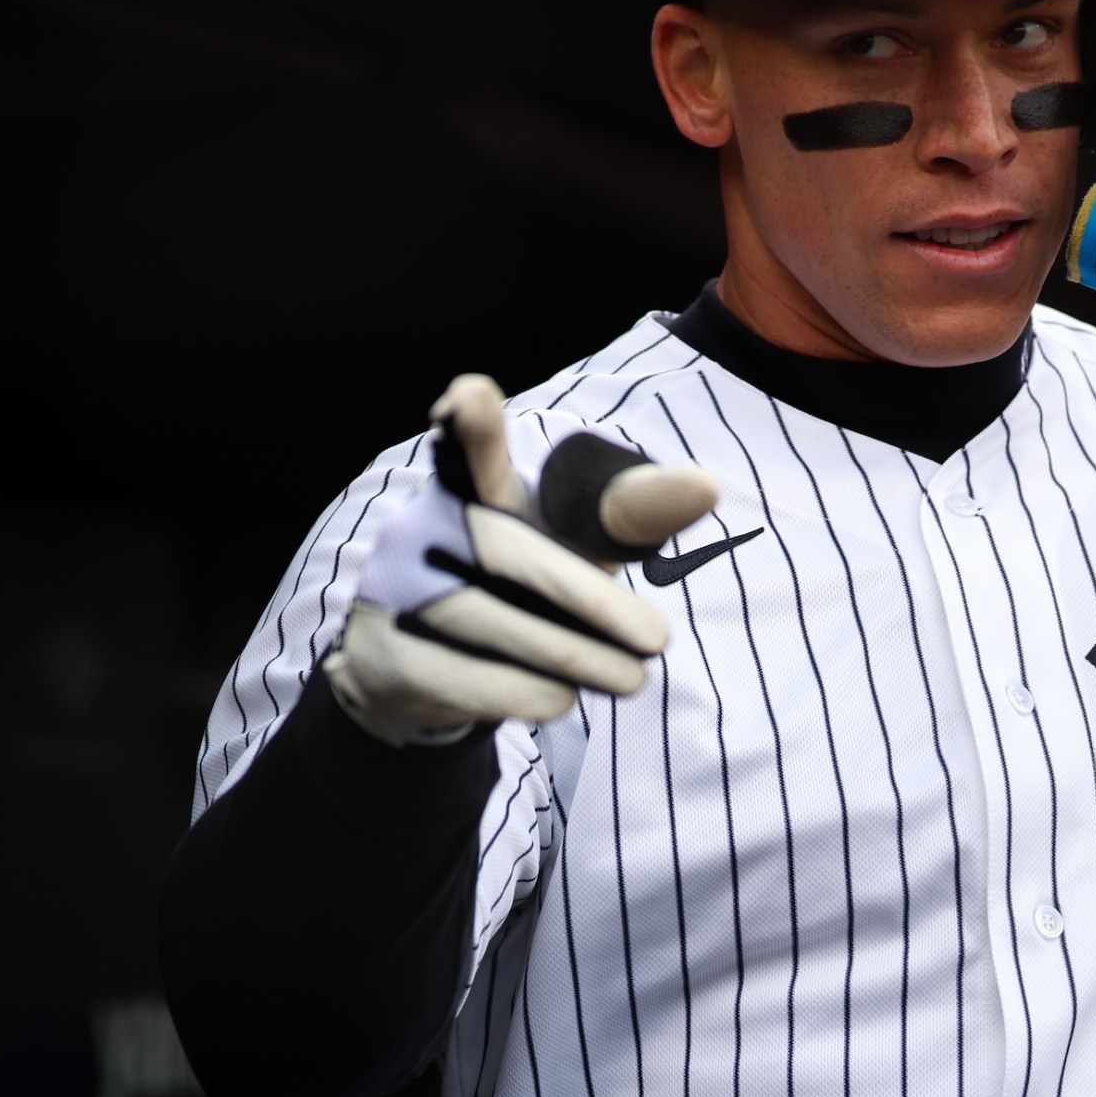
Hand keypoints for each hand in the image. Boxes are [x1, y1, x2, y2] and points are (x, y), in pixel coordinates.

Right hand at [322, 375, 721, 746]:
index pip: (473, 448)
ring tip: (630, 679)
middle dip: (588, 599)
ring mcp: (396, 590)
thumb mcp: (574, 544)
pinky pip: (470, 679)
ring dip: (577, 658)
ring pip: (498, 624)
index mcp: (474, 490)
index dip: (470, 421)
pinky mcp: (389, 655)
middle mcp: (425, 529)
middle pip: (511, 554)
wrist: (422, 671)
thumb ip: (632, 511)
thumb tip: (706, 485)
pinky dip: (528, 693)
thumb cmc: (524, 589)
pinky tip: (560, 698)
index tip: (468, 398)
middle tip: (658, 639)